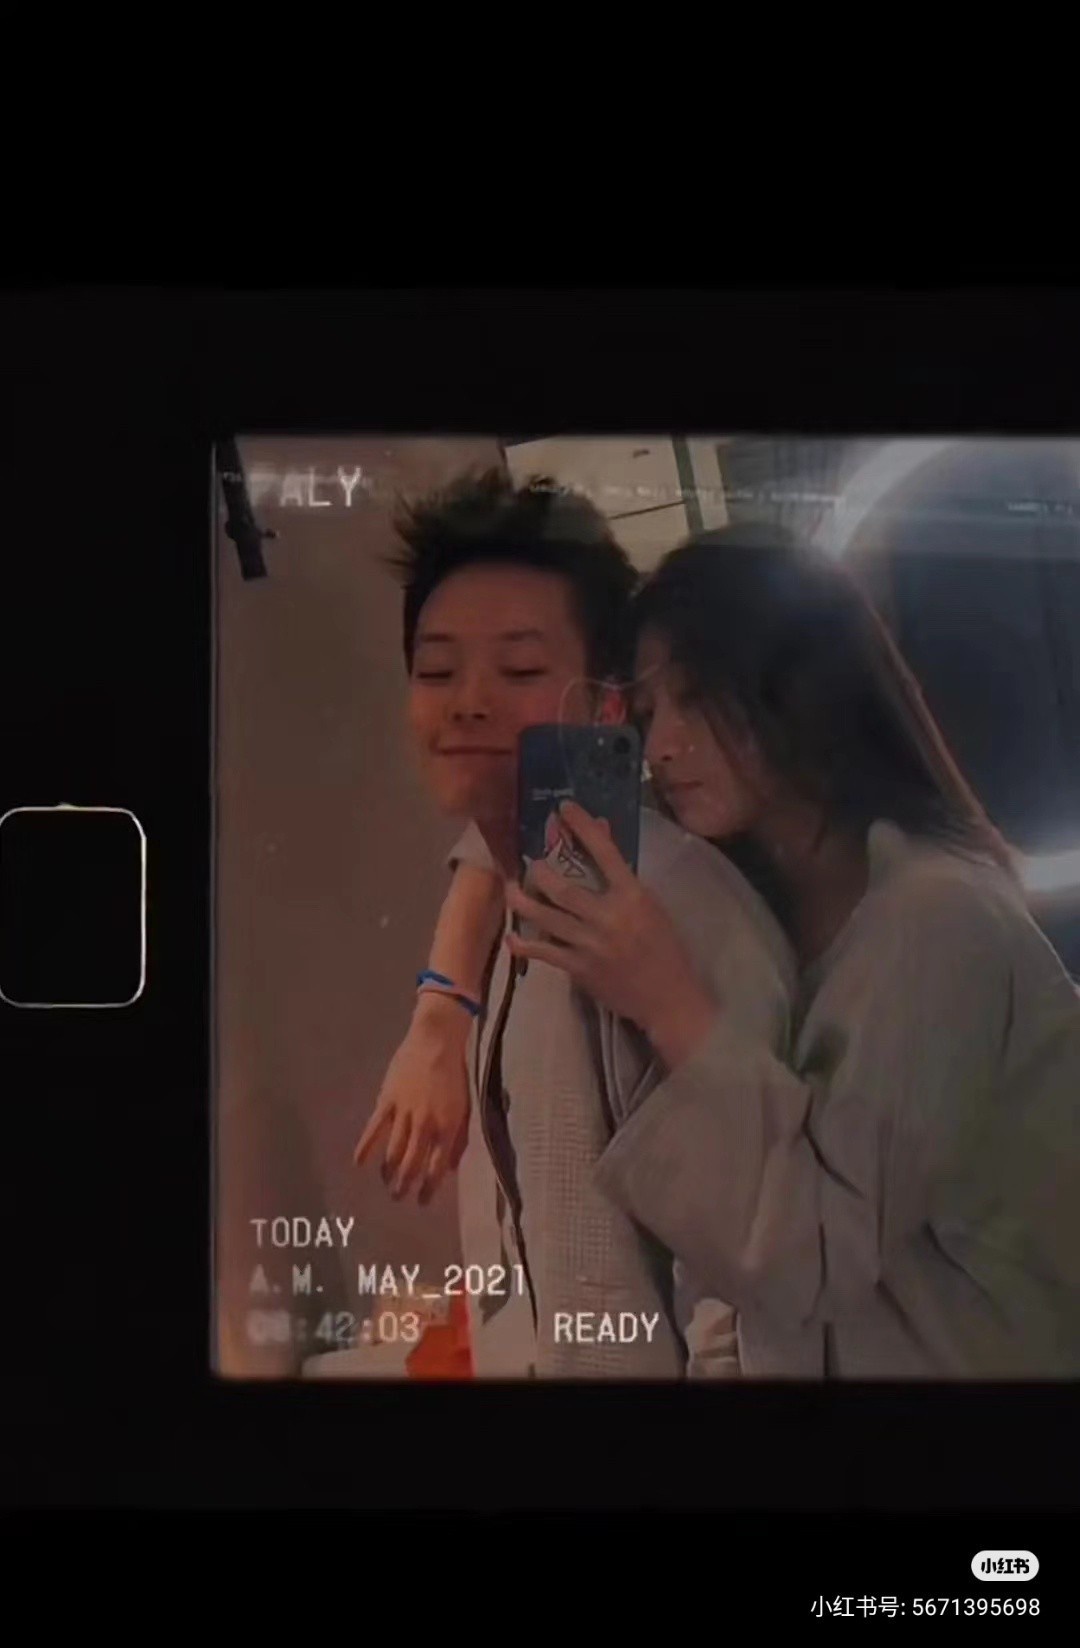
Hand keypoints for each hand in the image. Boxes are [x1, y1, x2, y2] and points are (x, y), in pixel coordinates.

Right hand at [354, 992, 472, 1204]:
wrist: (436, 1041)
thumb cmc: (454, 1075)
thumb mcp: (464, 1108)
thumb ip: (458, 1139)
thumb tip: (449, 1168)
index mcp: (447, 1127)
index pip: (436, 1167)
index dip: (429, 1188)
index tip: (422, 1202)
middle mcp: (426, 1125)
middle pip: (412, 1163)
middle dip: (405, 1185)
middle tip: (398, 1198)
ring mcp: (405, 1113)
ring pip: (393, 1150)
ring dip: (388, 1171)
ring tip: (385, 1184)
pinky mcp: (388, 1101)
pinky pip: (375, 1129)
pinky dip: (365, 1147)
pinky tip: (358, 1162)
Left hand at [504, 800, 717, 1062]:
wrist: (669, 998)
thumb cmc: (665, 949)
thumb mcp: (652, 908)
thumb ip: (624, 879)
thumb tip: (604, 837)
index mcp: (633, 896)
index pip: (606, 853)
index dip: (583, 827)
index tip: (565, 808)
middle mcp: (609, 916)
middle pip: (564, 888)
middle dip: (540, 873)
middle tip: (527, 862)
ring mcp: (591, 944)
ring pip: (547, 918)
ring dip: (523, 902)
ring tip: (510, 889)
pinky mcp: (579, 969)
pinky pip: (545, 952)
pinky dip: (525, 945)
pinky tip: (512, 938)